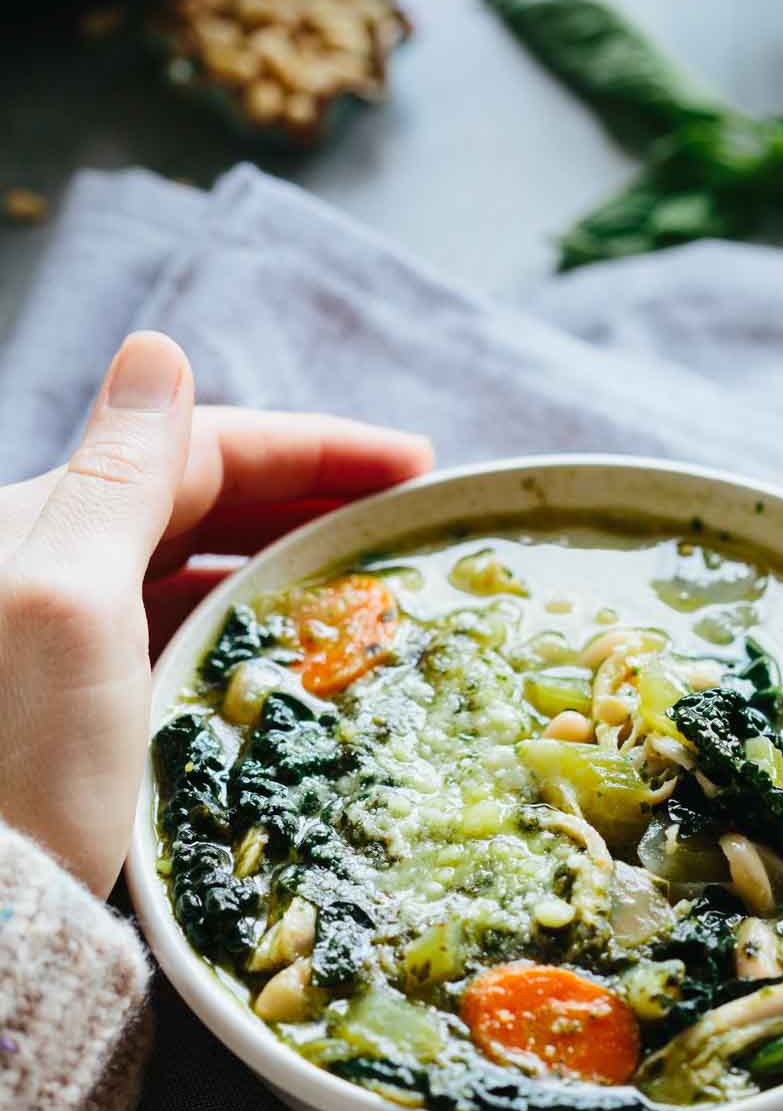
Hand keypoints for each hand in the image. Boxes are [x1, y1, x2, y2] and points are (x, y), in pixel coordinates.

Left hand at [0, 331, 431, 896]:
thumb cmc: (15, 763)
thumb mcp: (68, 604)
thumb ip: (121, 476)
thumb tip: (159, 347)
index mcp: (45, 527)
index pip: (201, 449)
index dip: (315, 446)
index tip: (415, 465)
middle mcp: (55, 574)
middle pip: (206, 504)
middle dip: (313, 498)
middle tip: (407, 520)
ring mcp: (76, 650)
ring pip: (204, 574)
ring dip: (293, 566)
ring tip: (376, 589)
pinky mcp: (96, 719)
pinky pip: (195, 643)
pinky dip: (262, 634)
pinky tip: (311, 657)